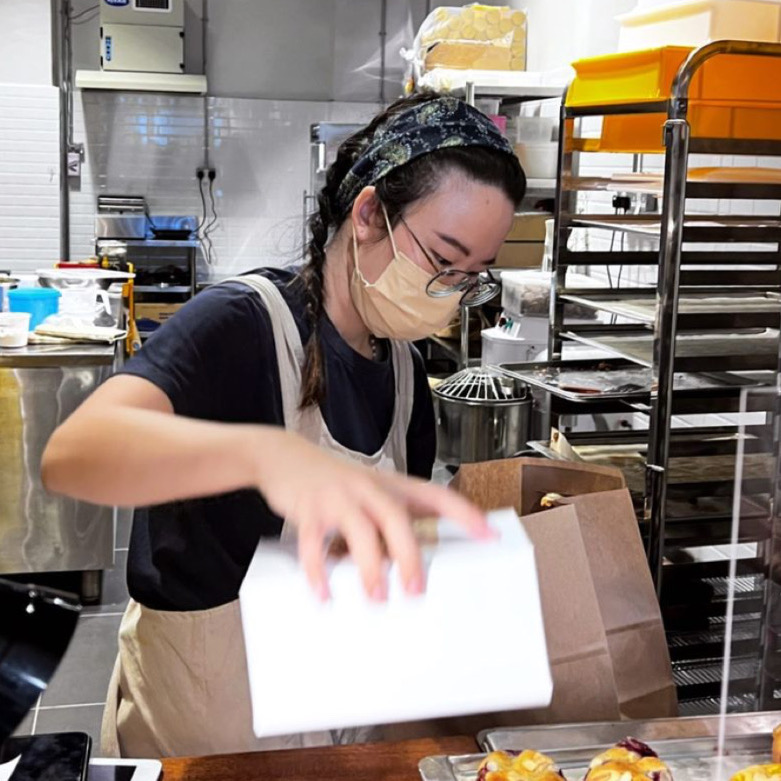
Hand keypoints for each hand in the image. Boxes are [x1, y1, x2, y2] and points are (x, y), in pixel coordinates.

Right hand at [255, 429, 491, 601]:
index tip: (488, 535)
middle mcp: (368, 487)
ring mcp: (338, 496)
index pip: (435, 495)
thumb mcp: (369, 491)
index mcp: (389, 485)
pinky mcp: (309, 508)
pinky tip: (324, 593)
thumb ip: (389, 520)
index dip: (464, 513)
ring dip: (370, 566)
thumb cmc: (333, 481)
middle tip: (417, 589)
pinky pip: (314, 542)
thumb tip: (414, 560)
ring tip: (377, 596)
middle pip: (397, 518)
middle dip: (410, 554)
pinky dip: (319, 571)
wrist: (283, 456)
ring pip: (361, 530)